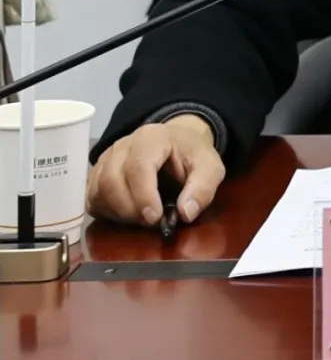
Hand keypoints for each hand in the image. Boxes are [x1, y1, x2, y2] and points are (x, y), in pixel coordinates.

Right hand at [86, 115, 224, 226]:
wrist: (177, 142)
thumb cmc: (192, 155)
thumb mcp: (210, 167)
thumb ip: (203, 188)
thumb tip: (186, 213)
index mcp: (152, 138)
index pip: (137, 166)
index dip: (143, 196)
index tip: (155, 218)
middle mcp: (123, 145)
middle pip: (111, 180)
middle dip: (129, 208)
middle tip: (151, 221)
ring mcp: (106, 158)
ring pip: (97, 190)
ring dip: (117, 212)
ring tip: (141, 218)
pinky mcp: (97, 173)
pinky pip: (91, 197)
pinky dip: (105, 212)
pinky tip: (126, 215)